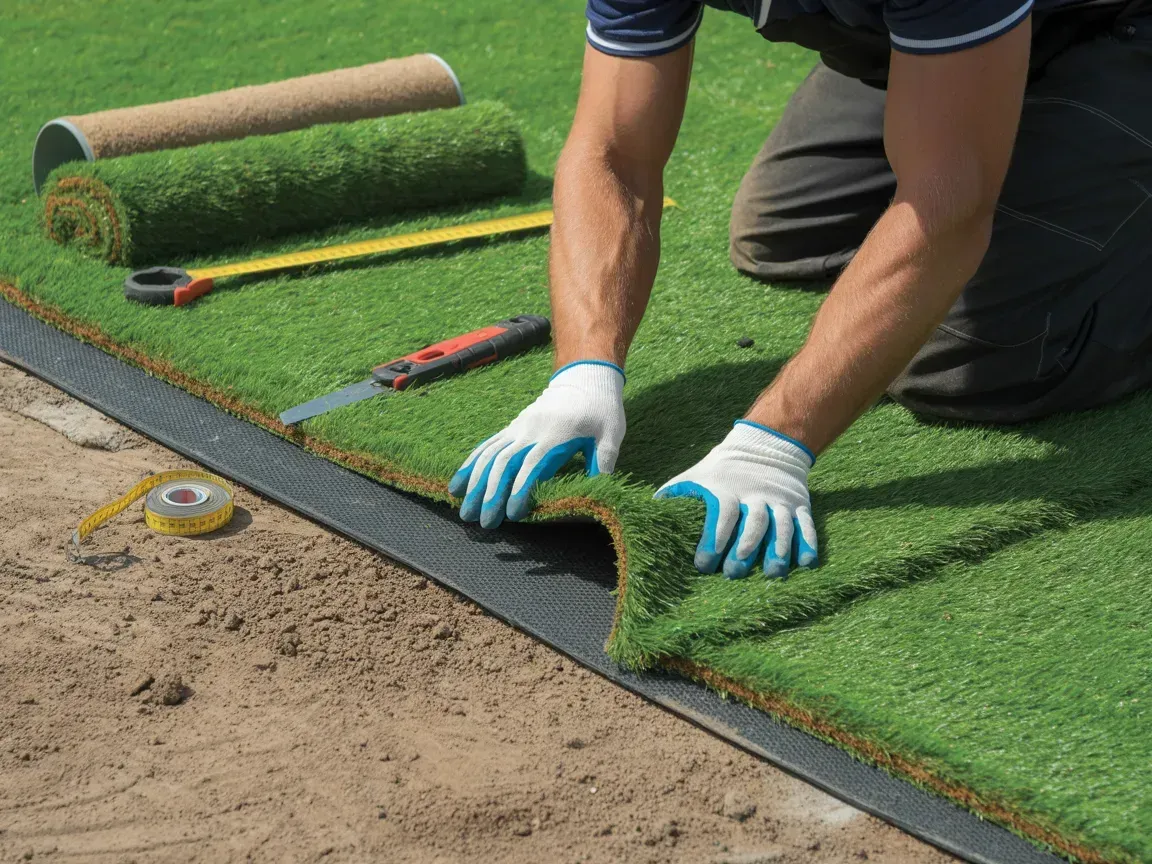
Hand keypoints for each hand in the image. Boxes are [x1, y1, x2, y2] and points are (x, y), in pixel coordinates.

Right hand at [450, 360, 625, 528]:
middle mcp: (530, 431)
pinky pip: (487, 446)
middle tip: (483, 523)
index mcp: (555, 435)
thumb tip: (598, 492)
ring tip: (464, 511)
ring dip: (474, 484)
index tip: (513, 514)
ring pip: (489, 455)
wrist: (585, 376)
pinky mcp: (513, 428)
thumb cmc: (601, 408)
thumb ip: (603, 462)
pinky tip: (458, 484)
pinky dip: (470, 465)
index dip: (520, 490)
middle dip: (490, 494)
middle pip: (503, 463)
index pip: (532, 466)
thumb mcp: (611, 434)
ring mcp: (518, 428)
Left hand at [655, 420, 817, 578]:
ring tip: (772, 573)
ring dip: (777, 550)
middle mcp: (755, 495)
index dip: (712, 539)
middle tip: (733, 573)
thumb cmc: (722, 470)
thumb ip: (675, 495)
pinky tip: (806, 563)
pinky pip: (806, 524)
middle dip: (744, 550)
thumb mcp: (697, 476)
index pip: (722, 515)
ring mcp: (780, 500)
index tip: (703, 564)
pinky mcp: (800, 504)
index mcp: (728, 490)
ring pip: (781, 526)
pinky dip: (808, 543)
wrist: (765, 444)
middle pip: (753, 523)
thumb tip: (646, 515)